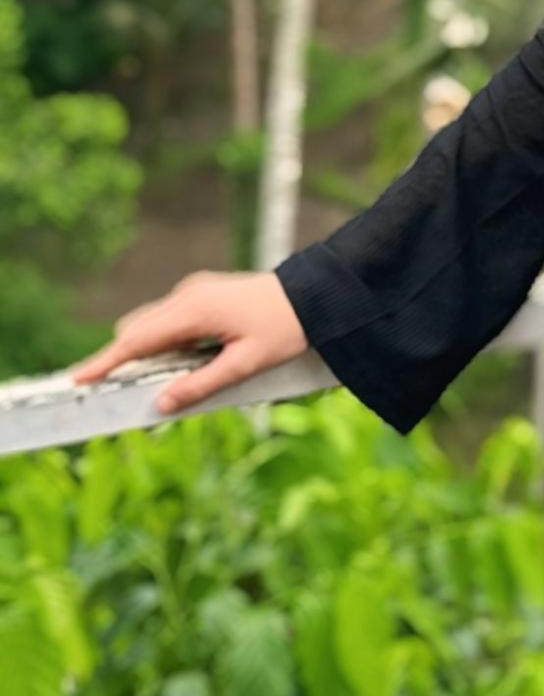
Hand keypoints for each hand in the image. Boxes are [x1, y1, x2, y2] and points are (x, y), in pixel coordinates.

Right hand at [70, 270, 313, 417]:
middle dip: (120, 359)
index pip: (136, 340)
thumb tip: (160, 405)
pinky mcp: (201, 292)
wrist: (313, 295)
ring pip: (150, 322)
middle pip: (136, 329)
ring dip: (144, 349)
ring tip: (153, 381)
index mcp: (193, 310)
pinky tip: (180, 360)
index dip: (104, 362)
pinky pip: (168, 317)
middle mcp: (186, 295)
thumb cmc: (284, 329)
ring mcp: (193, 290)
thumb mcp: (245, 364)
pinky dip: (162, 339)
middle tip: (107, 390)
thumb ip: (201, 386)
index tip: (78, 379)